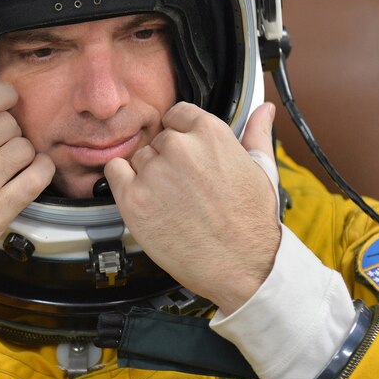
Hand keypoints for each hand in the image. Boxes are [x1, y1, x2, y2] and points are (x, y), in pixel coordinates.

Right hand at [0, 81, 54, 315]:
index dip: (1, 95)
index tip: (5, 99)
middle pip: (6, 122)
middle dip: (7, 128)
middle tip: (0, 140)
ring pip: (23, 148)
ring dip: (22, 151)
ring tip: (12, 160)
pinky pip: (35, 180)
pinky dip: (41, 171)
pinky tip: (32, 172)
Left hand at [105, 102, 279, 314]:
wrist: (242, 267)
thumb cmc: (252, 223)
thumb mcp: (262, 170)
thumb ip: (256, 134)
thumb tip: (264, 110)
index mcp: (210, 134)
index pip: (178, 114)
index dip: (180, 134)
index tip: (185, 152)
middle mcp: (179, 148)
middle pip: (159, 140)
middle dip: (167, 159)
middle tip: (183, 187)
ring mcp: (154, 173)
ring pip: (138, 158)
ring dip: (147, 174)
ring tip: (171, 201)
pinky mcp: (134, 199)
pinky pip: (114, 173)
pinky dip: (122, 183)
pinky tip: (143, 198)